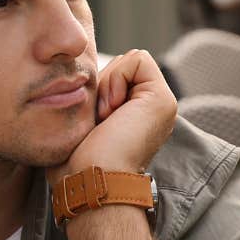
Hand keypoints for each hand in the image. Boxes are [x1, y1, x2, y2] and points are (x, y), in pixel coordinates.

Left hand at [50, 49, 176, 180]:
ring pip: (129, 61)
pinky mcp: (164, 99)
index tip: (93, 121)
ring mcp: (161, 105)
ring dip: (108, 86)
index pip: (114, 75)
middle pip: (121, 66)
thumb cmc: (76, 162)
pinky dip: (117, 79)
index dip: (97, 88)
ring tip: (106, 119)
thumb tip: (83, 79)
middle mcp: (152, 111)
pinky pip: (138, 59)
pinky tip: (114, 110)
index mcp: (135, 117)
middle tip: (100, 120)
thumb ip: (92, 100)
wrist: (90, 180)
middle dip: (103, 85)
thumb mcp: (82, 123)